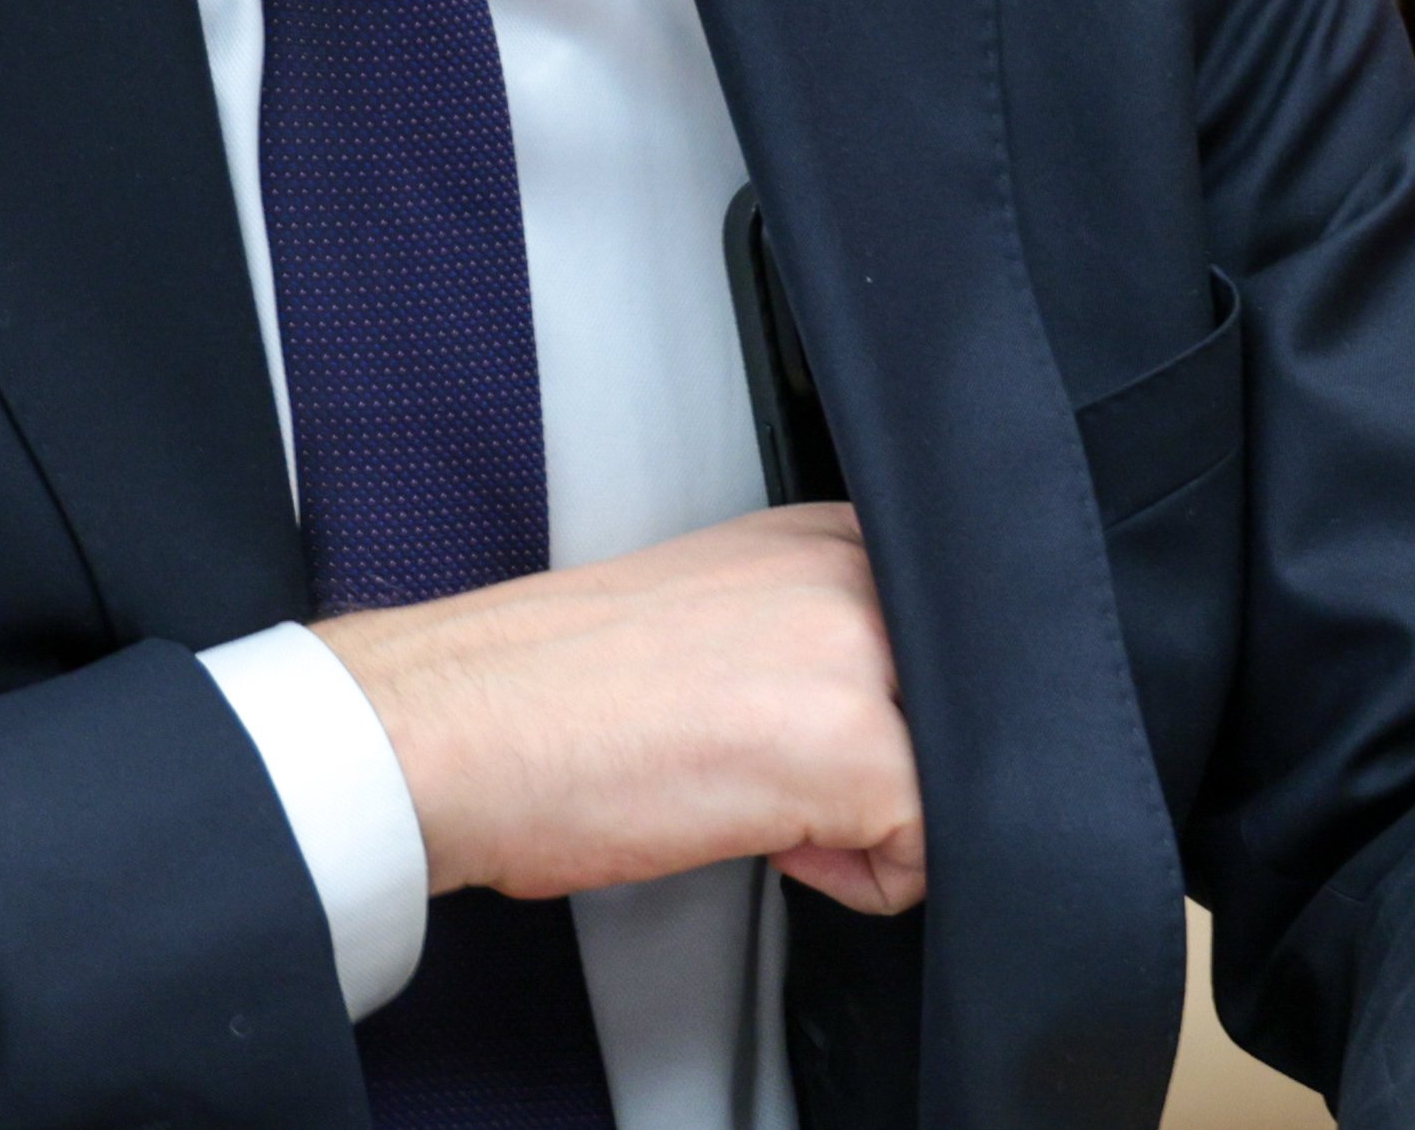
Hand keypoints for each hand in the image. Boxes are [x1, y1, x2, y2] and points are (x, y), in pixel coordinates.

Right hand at [312, 503, 923, 911]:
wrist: (457, 726)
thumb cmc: (547, 692)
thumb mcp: (710, 616)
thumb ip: (811, 632)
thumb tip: (871, 700)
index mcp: (822, 535)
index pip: (943, 645)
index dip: (882, 718)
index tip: (801, 738)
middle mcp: (853, 572)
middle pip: (957, 712)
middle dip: (887, 766)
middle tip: (776, 777)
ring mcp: (863, 653)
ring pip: (951, 777)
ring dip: (875, 818)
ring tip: (766, 805)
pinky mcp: (858, 750)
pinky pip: (928, 852)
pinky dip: (858, 880)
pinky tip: (769, 845)